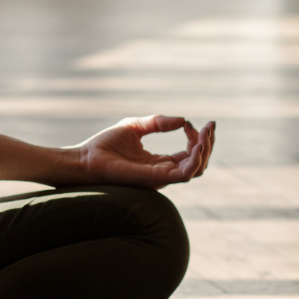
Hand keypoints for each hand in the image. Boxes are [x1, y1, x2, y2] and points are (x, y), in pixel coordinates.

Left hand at [74, 115, 214, 188]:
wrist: (86, 158)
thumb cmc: (105, 145)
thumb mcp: (135, 126)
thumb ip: (157, 123)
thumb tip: (183, 120)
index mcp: (159, 162)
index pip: (189, 155)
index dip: (197, 139)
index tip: (194, 123)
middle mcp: (163, 172)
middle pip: (197, 163)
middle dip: (208, 145)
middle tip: (212, 127)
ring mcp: (160, 177)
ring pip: (195, 169)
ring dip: (205, 151)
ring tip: (206, 133)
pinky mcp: (155, 179)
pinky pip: (183, 174)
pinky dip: (195, 160)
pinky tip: (196, 144)